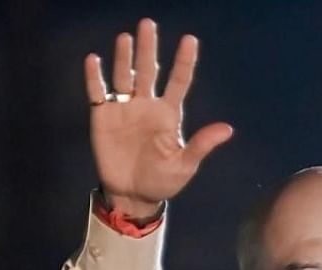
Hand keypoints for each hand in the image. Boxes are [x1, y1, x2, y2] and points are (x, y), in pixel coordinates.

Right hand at [85, 18, 232, 216]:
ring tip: (126, 38)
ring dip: (124, 58)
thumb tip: (227, 129)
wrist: (133, 195)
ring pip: (124, 76)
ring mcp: (124, 109)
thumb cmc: (163, 181)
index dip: (184, 61)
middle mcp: (147, 105)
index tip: (189, 39)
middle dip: (149, 48)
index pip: (179, 81)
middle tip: (148, 24)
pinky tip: (94, 60)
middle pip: (148, 71)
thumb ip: (202, 144)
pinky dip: (94, 77)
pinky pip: (97, 93)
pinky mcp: (102, 117)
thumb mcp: (185, 165)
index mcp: (169, 114)